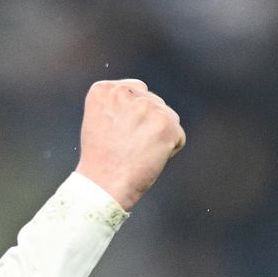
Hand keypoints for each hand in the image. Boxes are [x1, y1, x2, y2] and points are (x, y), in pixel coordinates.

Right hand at [74, 79, 185, 210]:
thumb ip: (120, 104)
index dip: (131, 116)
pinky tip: (148, 159)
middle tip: (127, 147)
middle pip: (153, 102)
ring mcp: (146, 106)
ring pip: (168, 117)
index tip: (117, 134)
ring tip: (137, 153)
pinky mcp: (165, 124)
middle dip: (146, 124)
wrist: (102, 187)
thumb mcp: (99, 121)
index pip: (136, 91)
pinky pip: (178, 136)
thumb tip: (148, 100)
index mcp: (104, 89)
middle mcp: (124, 93)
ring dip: (158, 136)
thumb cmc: (100, 160)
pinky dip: (169, 150)